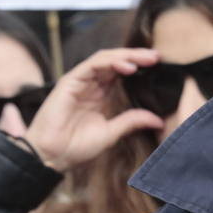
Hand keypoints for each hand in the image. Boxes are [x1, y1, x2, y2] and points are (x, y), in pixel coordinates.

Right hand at [23, 48, 164, 172]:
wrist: (53, 155)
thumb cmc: (76, 146)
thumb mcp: (112, 133)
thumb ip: (132, 122)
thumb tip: (158, 120)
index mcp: (101, 94)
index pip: (121, 72)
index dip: (139, 66)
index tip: (159, 66)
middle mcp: (91, 85)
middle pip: (115, 61)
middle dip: (136, 56)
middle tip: (156, 57)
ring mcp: (80, 82)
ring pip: (104, 59)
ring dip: (126, 56)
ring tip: (146, 58)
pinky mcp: (69, 82)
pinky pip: (91, 65)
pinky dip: (110, 62)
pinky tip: (128, 67)